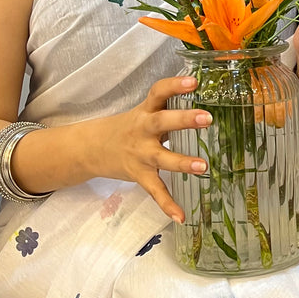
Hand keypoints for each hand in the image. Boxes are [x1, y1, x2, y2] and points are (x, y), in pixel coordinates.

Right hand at [84, 75, 210, 221]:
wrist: (91, 148)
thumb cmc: (128, 128)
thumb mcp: (145, 112)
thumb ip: (169, 107)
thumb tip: (202, 93)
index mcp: (146, 111)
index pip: (159, 92)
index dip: (175, 85)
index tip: (194, 81)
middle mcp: (143, 130)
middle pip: (163, 122)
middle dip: (184, 120)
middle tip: (207, 118)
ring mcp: (141, 154)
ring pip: (162, 158)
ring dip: (182, 162)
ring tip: (203, 166)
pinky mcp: (139, 175)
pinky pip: (155, 190)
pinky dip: (167, 204)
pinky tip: (181, 216)